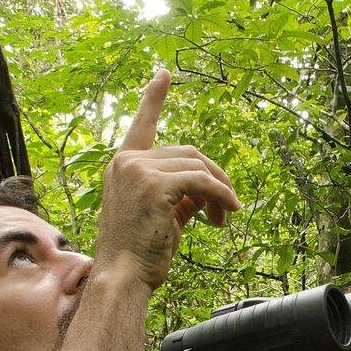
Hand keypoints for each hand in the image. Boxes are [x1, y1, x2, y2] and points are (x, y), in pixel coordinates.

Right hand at [95, 69, 240, 289]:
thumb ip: (182, 194)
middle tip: (227, 208)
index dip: (155, 98)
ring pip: (198, 166)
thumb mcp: (163, 214)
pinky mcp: (156, 184)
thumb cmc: (141, 252)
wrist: (123, 275)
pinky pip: (203, 181)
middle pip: (188, 153)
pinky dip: (221, 195)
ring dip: (220, 191)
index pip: (142, 124)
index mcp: (123, 165)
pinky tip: (227, 212)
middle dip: (214, 178)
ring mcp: (139, 170)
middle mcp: (127, 161)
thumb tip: (209, 188)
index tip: (164, 74)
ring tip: (225, 216)